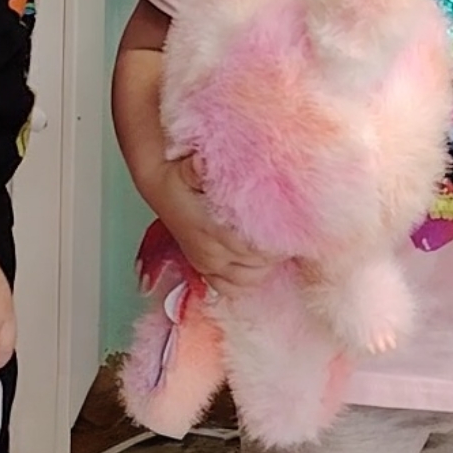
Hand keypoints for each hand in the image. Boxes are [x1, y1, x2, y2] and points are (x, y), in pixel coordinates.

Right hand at [142, 156, 277, 292]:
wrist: (160, 189)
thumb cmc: (177, 180)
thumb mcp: (186, 169)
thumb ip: (197, 169)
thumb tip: (200, 163)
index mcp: (210, 232)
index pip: (257, 250)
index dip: (279, 242)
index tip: (292, 229)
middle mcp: (210, 253)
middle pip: (258, 265)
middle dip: (277, 252)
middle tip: (290, 235)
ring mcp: (206, 264)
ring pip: (249, 279)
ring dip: (264, 266)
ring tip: (273, 247)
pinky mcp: (204, 269)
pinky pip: (231, 289)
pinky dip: (247, 281)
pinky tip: (254, 264)